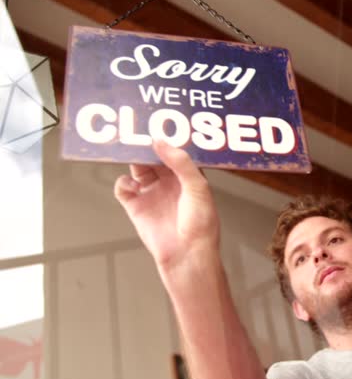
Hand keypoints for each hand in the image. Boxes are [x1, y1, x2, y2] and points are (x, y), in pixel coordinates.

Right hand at [114, 141, 219, 279]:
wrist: (187, 254)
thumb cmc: (200, 225)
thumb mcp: (197, 187)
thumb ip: (180, 163)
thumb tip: (161, 141)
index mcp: (188, 175)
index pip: (174, 150)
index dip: (166, 137)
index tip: (156, 123)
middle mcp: (169, 182)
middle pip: (153, 156)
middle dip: (144, 144)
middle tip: (135, 130)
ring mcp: (152, 193)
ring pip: (137, 168)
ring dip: (131, 159)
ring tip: (126, 149)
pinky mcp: (137, 207)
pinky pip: (124, 188)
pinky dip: (123, 183)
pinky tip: (131, 186)